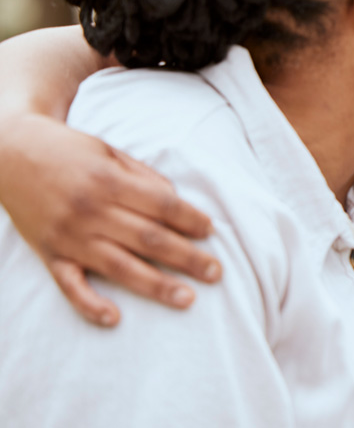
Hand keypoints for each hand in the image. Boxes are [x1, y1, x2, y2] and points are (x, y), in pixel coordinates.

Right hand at [0, 113, 221, 325]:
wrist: (8, 153)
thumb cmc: (69, 152)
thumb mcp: (110, 152)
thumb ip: (143, 177)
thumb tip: (176, 201)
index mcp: (108, 181)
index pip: (161, 205)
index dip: (190, 219)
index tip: (212, 232)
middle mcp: (89, 211)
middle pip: (149, 238)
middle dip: (187, 257)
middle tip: (216, 273)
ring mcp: (68, 236)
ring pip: (119, 266)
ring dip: (156, 285)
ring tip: (188, 298)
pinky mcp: (49, 254)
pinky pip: (70, 285)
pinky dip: (90, 304)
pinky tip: (114, 318)